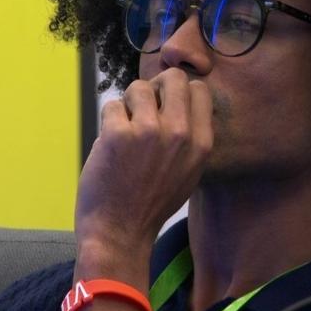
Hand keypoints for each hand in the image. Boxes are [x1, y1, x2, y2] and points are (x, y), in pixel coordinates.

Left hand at [75, 67, 213, 257]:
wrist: (120, 232)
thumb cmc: (151, 204)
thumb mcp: (189, 172)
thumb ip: (190, 138)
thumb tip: (180, 101)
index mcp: (201, 143)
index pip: (199, 89)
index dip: (178, 92)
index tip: (164, 105)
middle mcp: (180, 133)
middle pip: (172, 77)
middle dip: (154, 87)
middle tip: (141, 109)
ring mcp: (149, 131)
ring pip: (138, 87)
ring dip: (128, 105)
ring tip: (124, 131)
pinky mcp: (118, 134)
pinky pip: (113, 105)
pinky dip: (109, 121)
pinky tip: (109, 145)